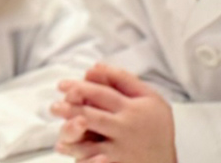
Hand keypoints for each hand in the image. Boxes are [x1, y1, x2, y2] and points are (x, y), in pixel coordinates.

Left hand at [52, 64, 175, 162]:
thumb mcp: (149, 98)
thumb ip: (123, 80)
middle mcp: (127, 127)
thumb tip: (93, 67)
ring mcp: (122, 149)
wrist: (166, 161)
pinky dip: (79, 155)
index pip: (102, 93)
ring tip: (55, 126)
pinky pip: (94, 161)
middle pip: (93, 115)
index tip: (61, 85)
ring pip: (90, 141)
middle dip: (69, 109)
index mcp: (134, 107)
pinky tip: (63, 147)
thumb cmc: (155, 126)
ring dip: (69, 133)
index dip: (79, 87)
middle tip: (53, 106)